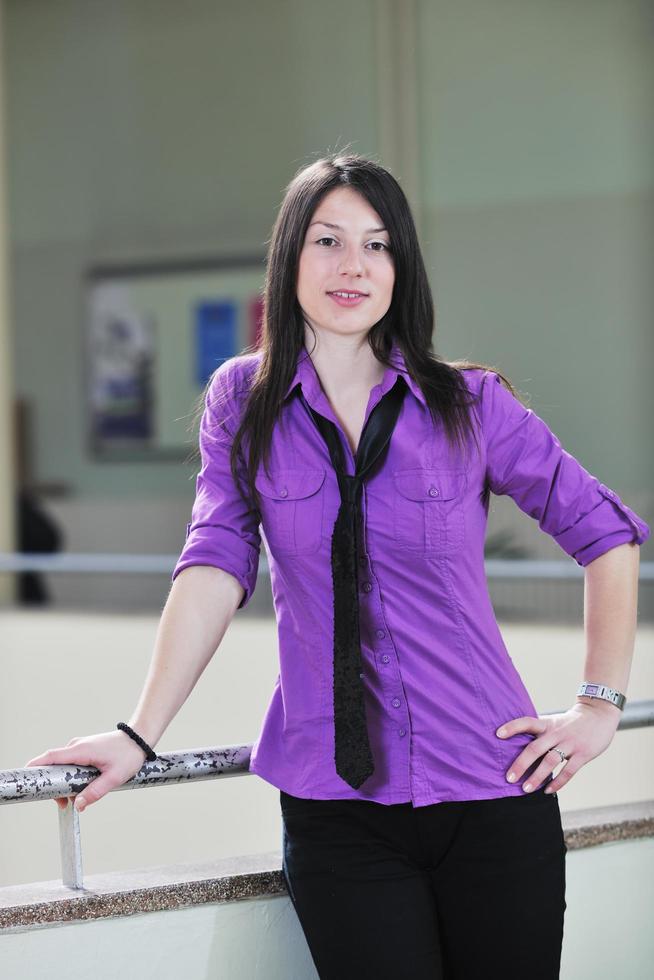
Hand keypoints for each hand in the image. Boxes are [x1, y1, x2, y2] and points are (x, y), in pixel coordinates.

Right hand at [24, 730, 148, 811]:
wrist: (139, 739)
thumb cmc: (128, 755)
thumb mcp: (114, 777)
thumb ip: (95, 792)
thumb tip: (77, 805)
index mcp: (81, 750)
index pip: (51, 756)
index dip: (36, 766)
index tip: (26, 776)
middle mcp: (77, 745)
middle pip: (54, 765)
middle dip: (54, 785)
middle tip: (63, 803)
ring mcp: (80, 746)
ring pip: (62, 765)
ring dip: (63, 782)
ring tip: (75, 798)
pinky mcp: (84, 748)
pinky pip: (69, 763)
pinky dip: (70, 776)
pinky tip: (80, 786)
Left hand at [495, 700, 621, 794]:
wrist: (600, 714)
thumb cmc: (571, 722)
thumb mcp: (554, 722)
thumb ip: (540, 733)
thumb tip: (517, 747)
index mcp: (547, 724)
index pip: (526, 722)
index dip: (512, 727)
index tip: (497, 734)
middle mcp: (556, 733)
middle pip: (535, 748)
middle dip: (521, 764)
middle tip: (509, 778)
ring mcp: (570, 743)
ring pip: (550, 761)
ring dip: (537, 777)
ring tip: (526, 789)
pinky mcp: (583, 754)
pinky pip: (568, 771)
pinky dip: (557, 783)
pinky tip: (547, 791)